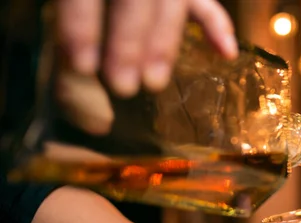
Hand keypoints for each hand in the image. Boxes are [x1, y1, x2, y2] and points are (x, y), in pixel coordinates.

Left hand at [55, 0, 237, 97]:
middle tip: (123, 86)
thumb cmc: (85, 11)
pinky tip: (227, 53)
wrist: (109, 2)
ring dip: (163, 42)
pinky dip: (217, 26)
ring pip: (171, 1)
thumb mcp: (61, 12)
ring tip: (153, 82)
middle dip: (127, 42)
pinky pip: (204, 3)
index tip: (83, 66)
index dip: (80, 25)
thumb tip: (90, 120)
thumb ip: (68, 49)